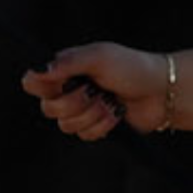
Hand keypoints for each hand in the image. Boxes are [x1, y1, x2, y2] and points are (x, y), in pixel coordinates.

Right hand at [21, 43, 169, 138]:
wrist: (160, 91)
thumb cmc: (132, 67)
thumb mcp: (99, 57)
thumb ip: (67, 62)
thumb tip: (38, 69)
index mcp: (65, 71)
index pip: (32, 82)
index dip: (40, 86)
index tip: (60, 83)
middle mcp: (68, 92)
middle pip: (48, 109)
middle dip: (75, 102)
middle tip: (96, 90)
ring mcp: (81, 112)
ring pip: (66, 126)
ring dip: (93, 114)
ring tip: (111, 101)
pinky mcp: (94, 128)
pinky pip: (85, 135)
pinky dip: (103, 125)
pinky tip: (116, 114)